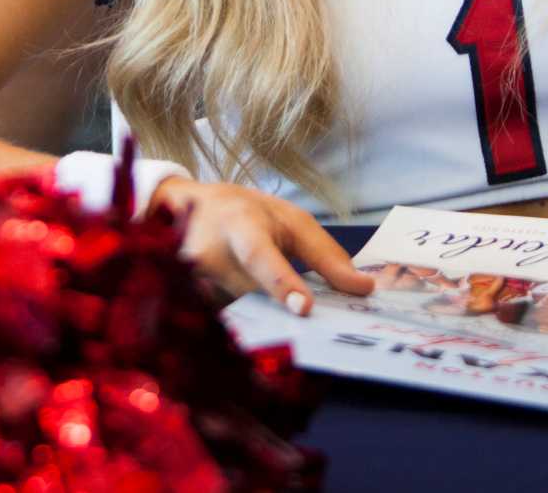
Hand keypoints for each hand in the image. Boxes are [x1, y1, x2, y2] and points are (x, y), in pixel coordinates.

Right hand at [149, 178, 374, 315]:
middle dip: (283, 319)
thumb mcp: (291, 221)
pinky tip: (258, 331)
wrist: (187, 209)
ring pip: (238, 318)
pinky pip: (224, 326)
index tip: (303, 307)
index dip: (281, 283)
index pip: (260, 255)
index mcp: (240, 225)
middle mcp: (209, 255)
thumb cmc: (248, 215)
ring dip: (264, 327)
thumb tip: (364, 289)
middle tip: (319, 337)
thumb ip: (326, 255)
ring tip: (285, 330)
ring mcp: (190, 283)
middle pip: (252, 300)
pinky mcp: (183, 304)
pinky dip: (246, 331)